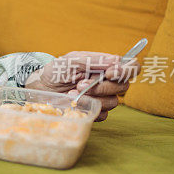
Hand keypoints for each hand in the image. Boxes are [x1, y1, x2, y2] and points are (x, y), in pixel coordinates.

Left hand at [25, 51, 140, 121]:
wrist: (42, 87)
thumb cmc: (57, 70)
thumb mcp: (71, 60)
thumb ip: (93, 60)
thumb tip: (115, 60)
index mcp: (106, 66)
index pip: (132, 67)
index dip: (126, 71)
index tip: (108, 73)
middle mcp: (108, 81)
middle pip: (123, 87)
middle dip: (101, 87)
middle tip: (80, 84)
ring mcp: (103, 97)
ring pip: (114, 102)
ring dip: (92, 98)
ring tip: (73, 92)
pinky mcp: (96, 110)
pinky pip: (103, 114)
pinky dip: (89, 108)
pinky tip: (75, 102)